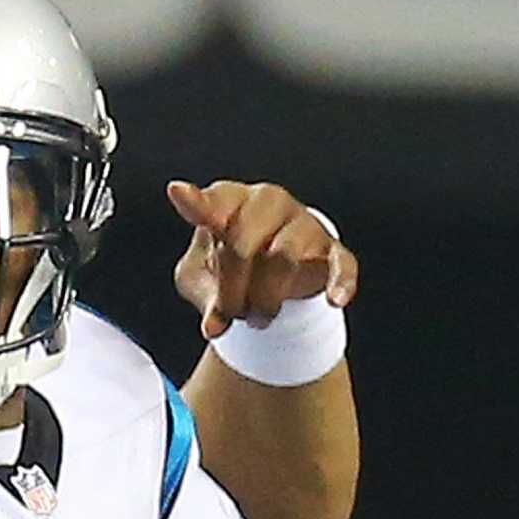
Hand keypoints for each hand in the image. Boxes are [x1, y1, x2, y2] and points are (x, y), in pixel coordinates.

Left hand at [167, 179, 358, 337]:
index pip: (213, 202)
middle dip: (232, 291)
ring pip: (283, 257)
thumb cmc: (229, 267)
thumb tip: (214, 325)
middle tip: (232, 314)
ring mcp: (302, 223)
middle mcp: (268, 202)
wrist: (271, 275)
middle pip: (243, 244)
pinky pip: (340, 264)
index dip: (197, 204)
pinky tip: (334, 301)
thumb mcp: (201, 280)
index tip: (178, 194)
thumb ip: (202, 297)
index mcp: (230, 201)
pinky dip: (339, 282)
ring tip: (258, 319)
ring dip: (265, 300)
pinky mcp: (332, 250)